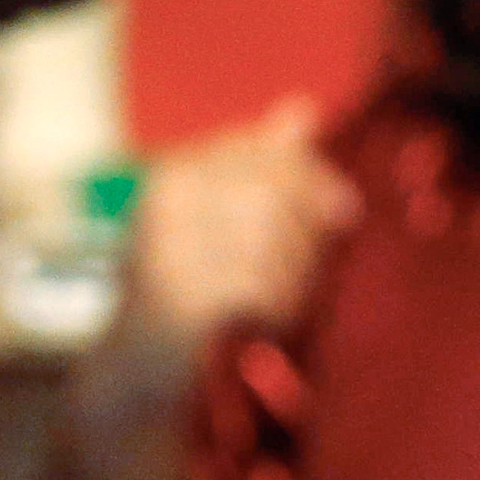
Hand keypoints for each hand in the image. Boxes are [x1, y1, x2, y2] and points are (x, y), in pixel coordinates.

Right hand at [113, 94, 360, 367]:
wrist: (135, 370)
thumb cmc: (188, 287)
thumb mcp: (219, 217)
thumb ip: (262, 166)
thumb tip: (303, 109)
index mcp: (173, 175)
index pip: (263, 152)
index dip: (315, 180)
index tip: (344, 209)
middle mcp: (165, 203)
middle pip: (273, 196)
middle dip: (307, 235)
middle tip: (304, 270)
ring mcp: (169, 249)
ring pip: (272, 244)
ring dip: (293, 278)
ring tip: (277, 300)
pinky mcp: (182, 300)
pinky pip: (260, 290)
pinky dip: (278, 309)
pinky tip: (266, 321)